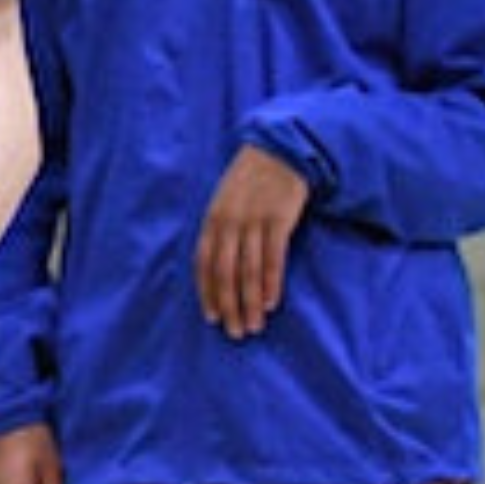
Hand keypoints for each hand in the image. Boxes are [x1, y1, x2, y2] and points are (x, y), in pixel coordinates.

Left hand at [193, 144, 311, 338]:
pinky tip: (271, 302)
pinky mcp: (278, 219)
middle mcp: (229, 222)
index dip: (207, 293)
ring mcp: (253, 221)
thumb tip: (218, 270)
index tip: (212, 318)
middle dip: (229, 306)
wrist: (280, 151)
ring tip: (254, 326)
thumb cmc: (250, 182)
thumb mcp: (225, 202)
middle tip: (235, 332)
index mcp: (212, 219)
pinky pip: (272, 257)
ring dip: (250, 302)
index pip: (204, 264)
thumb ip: (220, 232)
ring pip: (248, 271)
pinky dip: (271, 282)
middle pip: (225, 273)